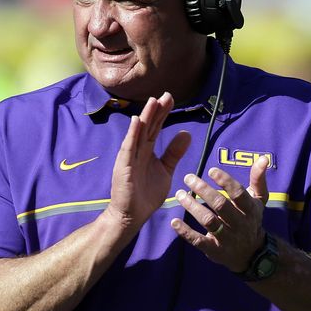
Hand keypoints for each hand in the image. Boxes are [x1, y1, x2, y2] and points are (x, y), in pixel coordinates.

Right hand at [106, 92, 190, 233]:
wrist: (132, 215)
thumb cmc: (146, 194)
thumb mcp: (165, 170)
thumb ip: (174, 153)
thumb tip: (186, 133)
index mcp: (147, 150)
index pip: (156, 127)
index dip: (162, 113)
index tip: (170, 99)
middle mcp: (137, 150)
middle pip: (148, 126)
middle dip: (156, 111)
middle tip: (166, 95)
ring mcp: (129, 157)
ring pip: (139, 133)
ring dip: (145, 117)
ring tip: (152, 101)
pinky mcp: (124, 166)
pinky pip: (129, 148)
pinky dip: (132, 134)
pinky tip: (137, 121)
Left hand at [171, 156, 270, 273]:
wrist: (251, 254)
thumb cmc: (251, 219)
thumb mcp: (258, 200)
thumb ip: (258, 179)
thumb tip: (263, 157)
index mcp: (250, 209)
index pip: (239, 194)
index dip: (226, 182)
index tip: (211, 170)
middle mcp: (239, 224)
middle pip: (221, 206)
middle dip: (204, 190)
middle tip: (188, 178)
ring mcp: (227, 238)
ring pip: (208, 221)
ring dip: (192, 207)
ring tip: (180, 194)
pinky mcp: (214, 250)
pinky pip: (198, 241)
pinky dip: (185, 232)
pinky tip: (174, 222)